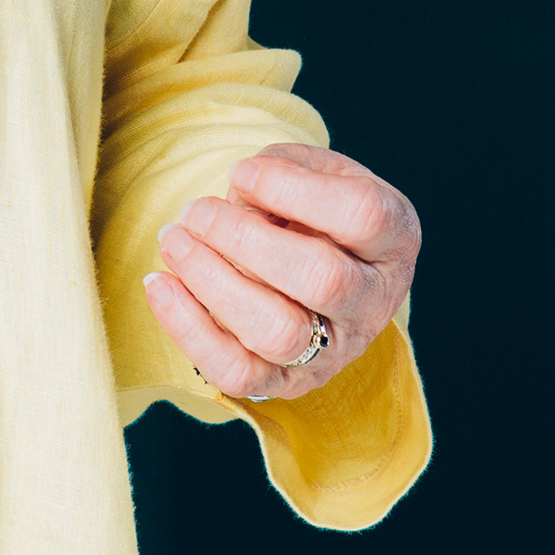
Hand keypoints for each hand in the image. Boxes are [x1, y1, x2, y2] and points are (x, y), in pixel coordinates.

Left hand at [141, 142, 419, 402]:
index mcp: (394, 238)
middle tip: (197, 211)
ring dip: (213, 282)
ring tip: (174, 240)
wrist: (319, 265)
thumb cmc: (313, 208)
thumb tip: (239, 194)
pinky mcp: (288, 382)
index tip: (240, 172)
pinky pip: (238, 372)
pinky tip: (160, 283)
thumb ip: (283, 171)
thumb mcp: (313, 172)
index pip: (361, 215)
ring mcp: (335, 350)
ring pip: (278, 332)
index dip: (293, 189)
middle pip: (321, 279)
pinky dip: (188, 329)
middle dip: (245, 240)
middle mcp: (375, 302)